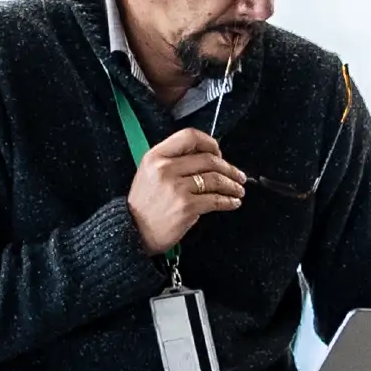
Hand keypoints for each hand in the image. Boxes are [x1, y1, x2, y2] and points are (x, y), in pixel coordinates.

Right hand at [128, 129, 244, 253]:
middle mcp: (165, 169)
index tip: (219, 152)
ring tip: (238, 189)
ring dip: (232, 185)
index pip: (189, 137)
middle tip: (238, 175)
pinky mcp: (186, 207)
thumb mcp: (149, 173)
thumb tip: (206, 157)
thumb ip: (172, 161)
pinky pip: (215, 200)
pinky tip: (232, 202)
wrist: (133, 232)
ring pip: (215, 179)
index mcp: (155, 157)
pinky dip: (228, 201)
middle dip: (229, 168)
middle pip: (208, 159)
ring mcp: (176, 188)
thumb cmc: (144, 206)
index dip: (210, 143)